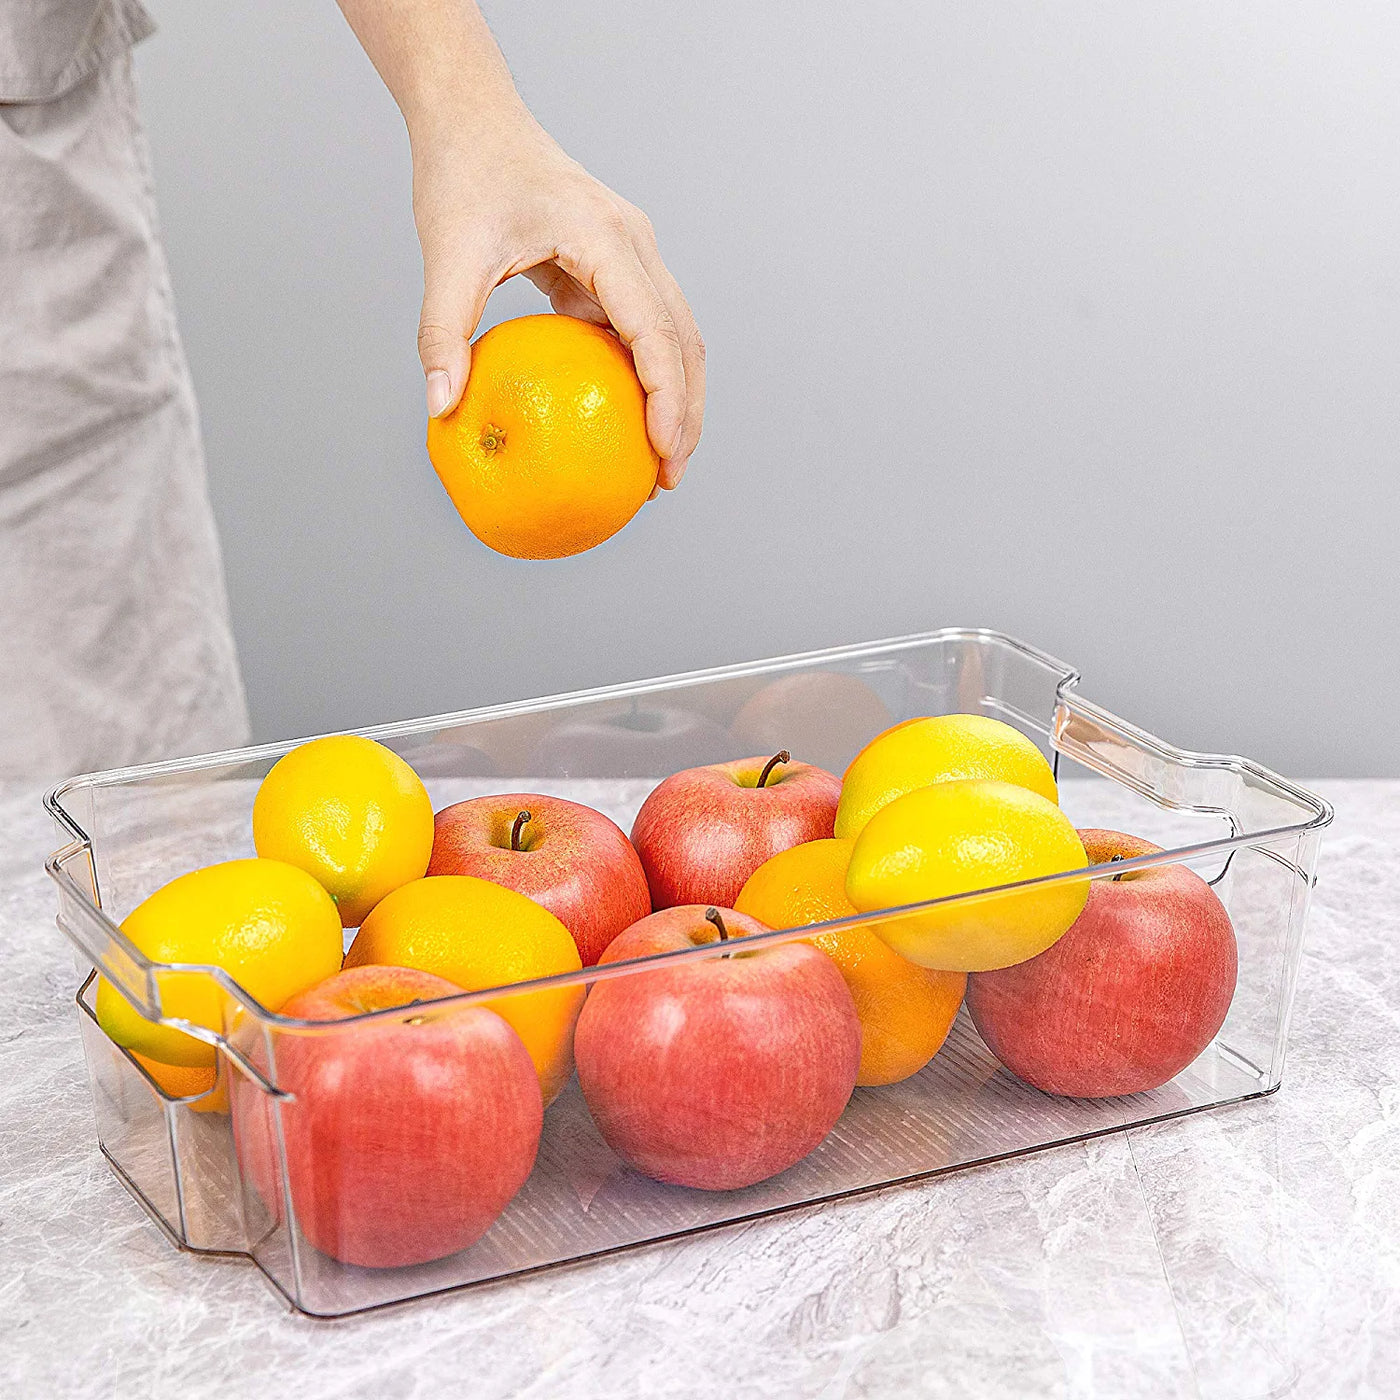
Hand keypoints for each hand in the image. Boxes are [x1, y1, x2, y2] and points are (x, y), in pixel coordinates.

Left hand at [411, 112, 703, 490]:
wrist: (473, 117)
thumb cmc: (462, 175)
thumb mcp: (446, 256)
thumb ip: (441, 333)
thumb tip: (440, 408)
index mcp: (608, 239)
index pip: (655, 330)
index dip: (667, 396)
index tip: (662, 451)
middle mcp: (635, 244)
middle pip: (686, 340)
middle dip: (687, 413)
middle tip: (666, 478)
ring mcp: (632, 252)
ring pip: (677, 335)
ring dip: (676, 397)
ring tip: (658, 461)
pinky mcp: (615, 263)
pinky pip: (642, 327)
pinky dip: (644, 375)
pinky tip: (620, 420)